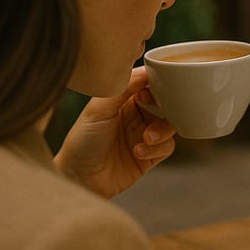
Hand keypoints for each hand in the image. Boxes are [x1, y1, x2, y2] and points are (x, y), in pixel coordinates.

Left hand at [54, 66, 176, 197]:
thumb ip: (122, 88)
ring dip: (162, 130)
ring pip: (170, 125)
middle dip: (165, 106)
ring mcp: (144, 135)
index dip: (156, 83)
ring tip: (146, 137)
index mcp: (123, 99)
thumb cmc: (82, 141)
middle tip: (156, 109)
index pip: (148, 84)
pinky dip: (157, 148)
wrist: (79, 179)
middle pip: (165, 103)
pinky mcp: (150, 156)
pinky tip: (138, 152)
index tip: (152, 89)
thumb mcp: (98, 109)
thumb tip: (145, 71)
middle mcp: (136, 115)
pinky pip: (167, 146)